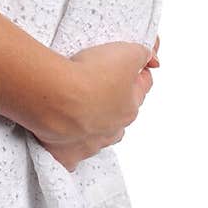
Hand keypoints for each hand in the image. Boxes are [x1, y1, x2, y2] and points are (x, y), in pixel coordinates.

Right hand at [32, 35, 160, 172]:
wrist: (57, 97)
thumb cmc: (91, 76)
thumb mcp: (127, 52)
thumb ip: (141, 54)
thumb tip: (151, 57)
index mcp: (130, 107)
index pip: (143, 86)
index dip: (139, 71)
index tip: (134, 63)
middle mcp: (114, 129)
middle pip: (120, 114)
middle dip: (114, 100)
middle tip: (97, 81)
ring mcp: (91, 144)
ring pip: (98, 135)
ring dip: (92, 124)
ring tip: (77, 106)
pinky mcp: (68, 154)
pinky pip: (71, 154)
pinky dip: (68, 147)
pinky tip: (62, 137)